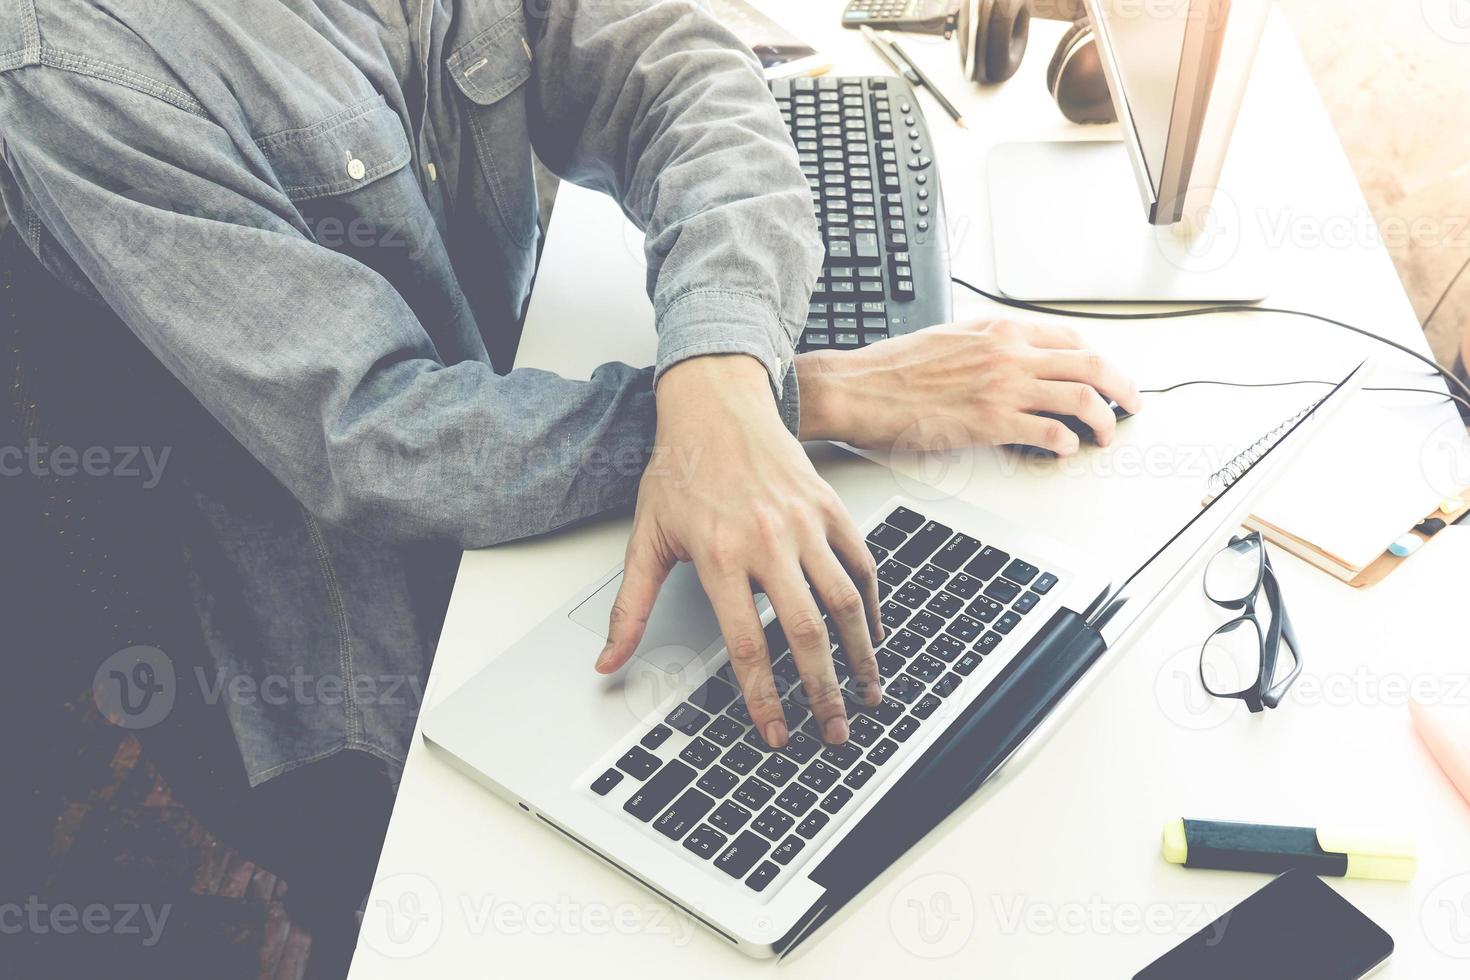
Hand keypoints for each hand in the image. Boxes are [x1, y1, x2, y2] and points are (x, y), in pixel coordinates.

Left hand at [594, 354, 883, 746]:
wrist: (716, 403)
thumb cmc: (682, 468)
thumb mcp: (647, 538)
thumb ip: (629, 608)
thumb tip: (608, 660)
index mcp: (719, 555)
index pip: (748, 644)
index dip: (765, 697)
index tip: (777, 731)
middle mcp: (767, 541)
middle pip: (806, 633)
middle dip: (824, 692)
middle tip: (833, 731)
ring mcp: (804, 523)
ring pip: (844, 603)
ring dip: (860, 657)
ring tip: (867, 694)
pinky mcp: (829, 508)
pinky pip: (862, 565)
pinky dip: (871, 606)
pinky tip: (871, 635)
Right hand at [797, 318, 1141, 454]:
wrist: (858, 388)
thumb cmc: (891, 369)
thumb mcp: (948, 338)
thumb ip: (985, 345)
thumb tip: (1008, 359)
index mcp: (998, 330)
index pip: (1069, 338)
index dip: (1097, 359)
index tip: (1107, 375)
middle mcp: (1009, 353)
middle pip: (1091, 364)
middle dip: (1122, 387)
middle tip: (1132, 405)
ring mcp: (1003, 387)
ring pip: (1082, 398)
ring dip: (1103, 420)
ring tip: (1105, 435)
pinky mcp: (991, 422)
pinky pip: (1050, 432)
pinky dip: (1067, 443)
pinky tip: (1064, 450)